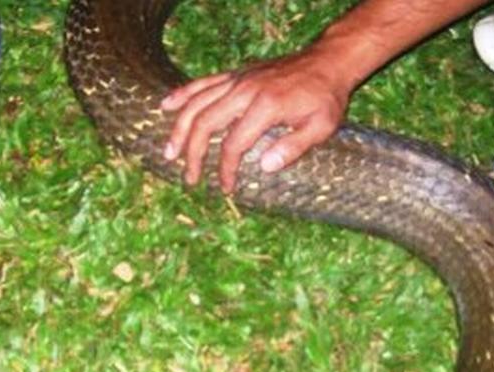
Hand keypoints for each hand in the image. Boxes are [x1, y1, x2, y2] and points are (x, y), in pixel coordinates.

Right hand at [160, 48, 351, 192]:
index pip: (234, 143)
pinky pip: (203, 83)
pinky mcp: (236, 74)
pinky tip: (165, 105)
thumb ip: (294, 147)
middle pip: (206, 123)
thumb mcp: (321, 126)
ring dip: (180, 128)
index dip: (225, 169)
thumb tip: (265, 167)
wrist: (327, 62)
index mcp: (266, 106)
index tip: (226, 187)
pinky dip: (182, 94)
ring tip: (170, 152)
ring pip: (197, 102)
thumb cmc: (326, 98)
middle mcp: (245, 90)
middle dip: (194, 154)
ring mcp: (238, 80)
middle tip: (190, 178)